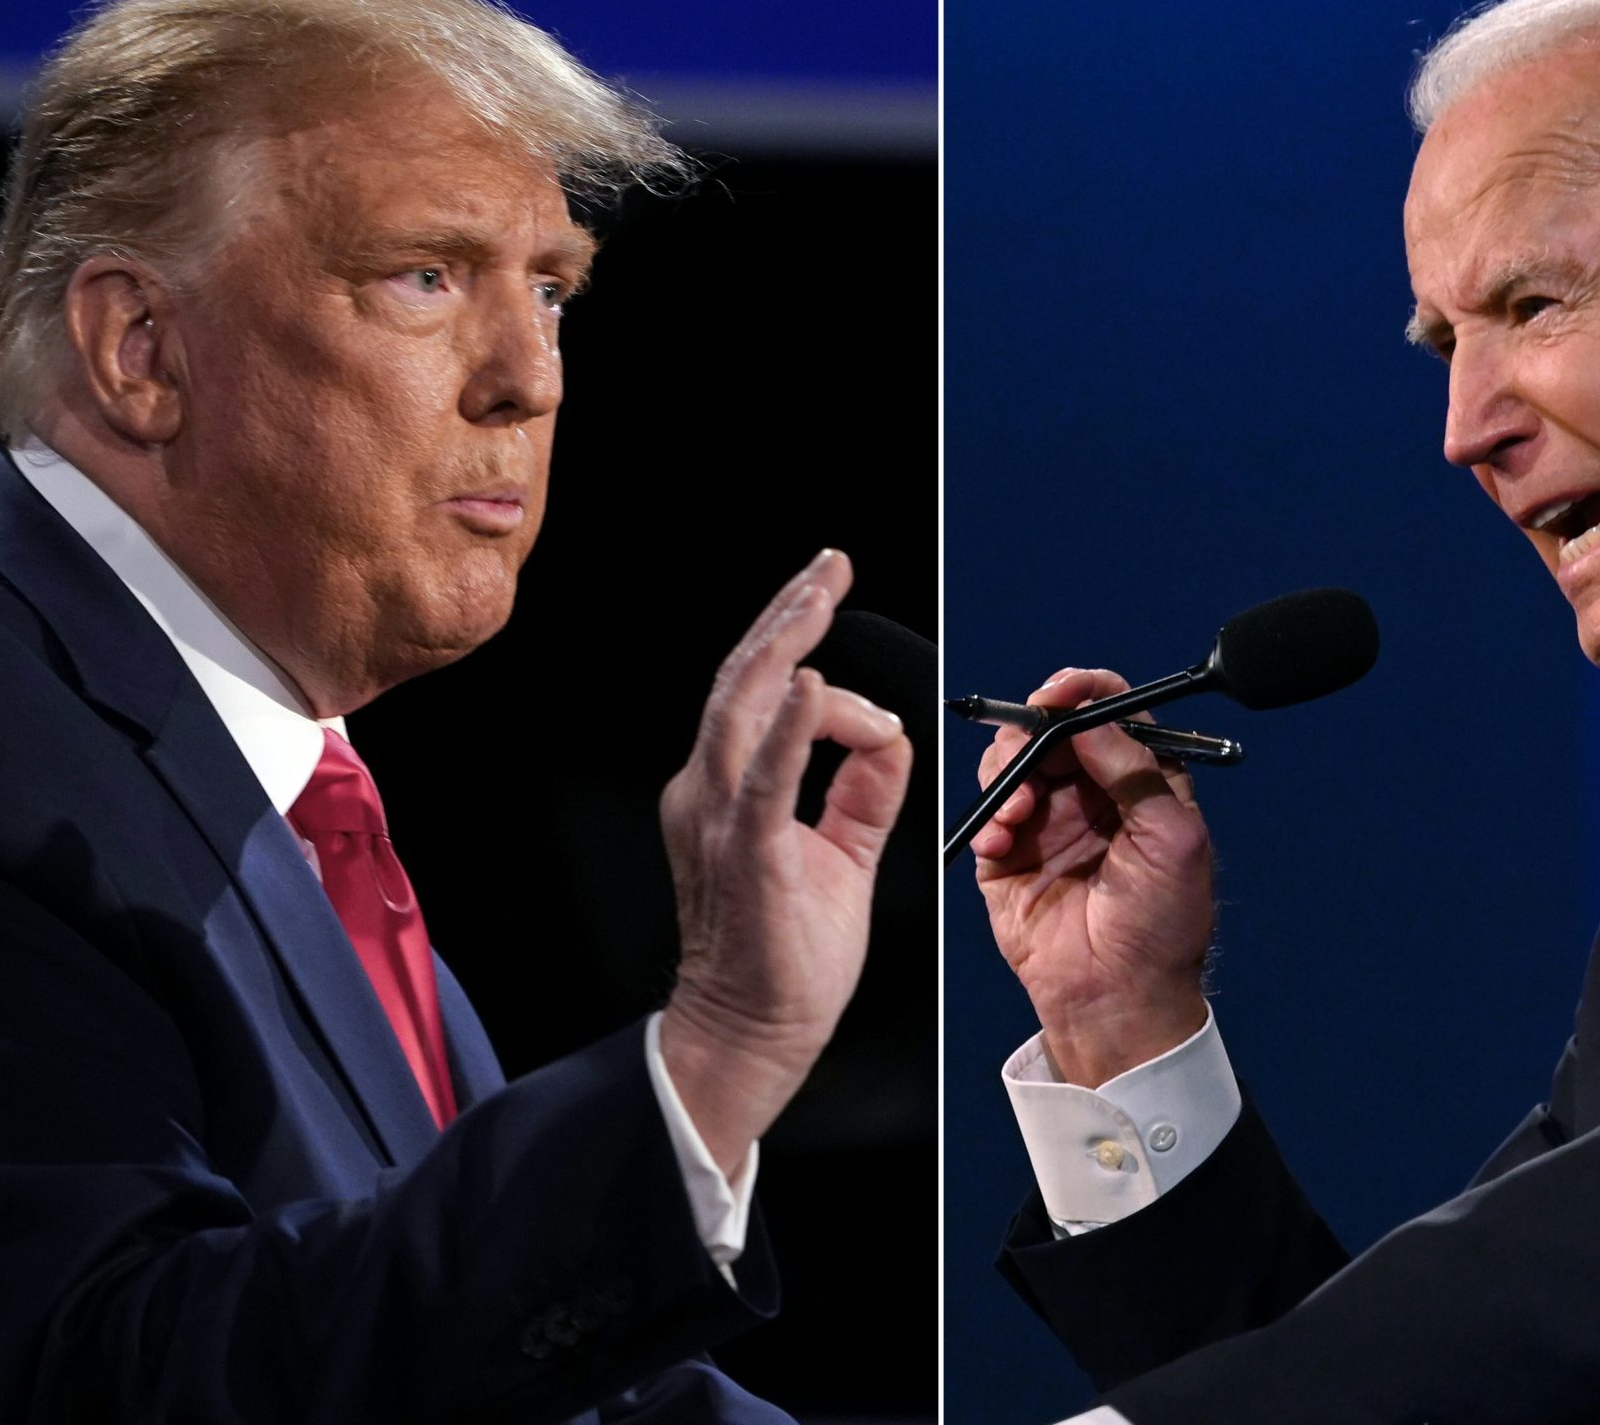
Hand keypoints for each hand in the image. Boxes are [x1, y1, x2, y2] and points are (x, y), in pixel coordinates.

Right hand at [658, 549, 913, 1177]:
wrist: (752, 1034)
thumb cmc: (787, 955)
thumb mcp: (840, 851)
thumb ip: (862, 789)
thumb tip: (889, 733)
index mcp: (728, 789)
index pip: (763, 697)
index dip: (803, 651)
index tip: (837, 611)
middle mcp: (709, 790)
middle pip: (744, 679)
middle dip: (790, 614)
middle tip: (829, 566)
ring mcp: (720, 818)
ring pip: (743, 706)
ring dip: (786, 643)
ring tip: (820, 593)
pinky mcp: (746, 853)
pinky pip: (765, 780)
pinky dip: (787, 728)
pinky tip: (811, 686)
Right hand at [973, 668, 1214, 1086]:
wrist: (1118, 999)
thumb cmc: (1162, 928)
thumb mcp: (1173, 837)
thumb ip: (1135, 769)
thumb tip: (1092, 718)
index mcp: (1141, 784)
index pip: (1112, 713)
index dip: (1085, 692)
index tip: (1060, 693)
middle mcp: (1092, 795)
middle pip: (1053, 729)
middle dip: (1034, 730)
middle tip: (1029, 747)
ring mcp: (1047, 822)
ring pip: (1013, 761)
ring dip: (1009, 772)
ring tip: (1019, 810)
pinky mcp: (1008, 855)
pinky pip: (987, 811)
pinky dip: (989, 815)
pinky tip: (1002, 840)